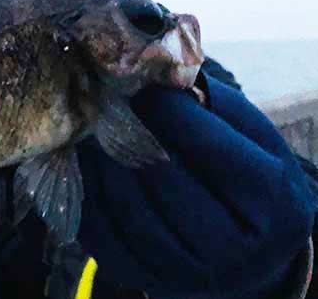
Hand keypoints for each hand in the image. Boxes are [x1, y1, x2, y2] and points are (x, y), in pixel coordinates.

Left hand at [76, 76, 314, 296]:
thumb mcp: (252, 140)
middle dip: (131, 137)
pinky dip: (88, 195)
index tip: (146, 89)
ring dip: (102, 164)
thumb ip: (214, 107)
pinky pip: (104, 236)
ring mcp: (188, 273)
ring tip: (91, 131)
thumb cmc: (245, 178)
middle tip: (108, 106)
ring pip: (129, 210)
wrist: (245, 251)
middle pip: (167, 182)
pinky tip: (85, 165)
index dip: (173, 114)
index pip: (212, 150)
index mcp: (272, 204)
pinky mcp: (147, 277)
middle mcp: (234, 250)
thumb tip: (158, 80)